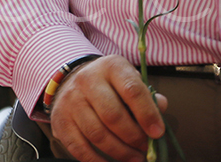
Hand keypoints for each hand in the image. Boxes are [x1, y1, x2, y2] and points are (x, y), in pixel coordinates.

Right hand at [49, 55, 167, 161]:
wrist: (74, 80)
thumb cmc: (111, 85)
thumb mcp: (130, 81)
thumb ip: (147, 96)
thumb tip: (160, 108)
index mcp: (111, 68)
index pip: (132, 91)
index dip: (147, 114)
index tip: (158, 133)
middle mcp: (87, 80)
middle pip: (112, 115)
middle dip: (134, 138)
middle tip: (146, 149)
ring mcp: (70, 100)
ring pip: (97, 134)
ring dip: (120, 152)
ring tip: (135, 158)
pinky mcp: (59, 119)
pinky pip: (78, 147)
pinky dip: (97, 161)